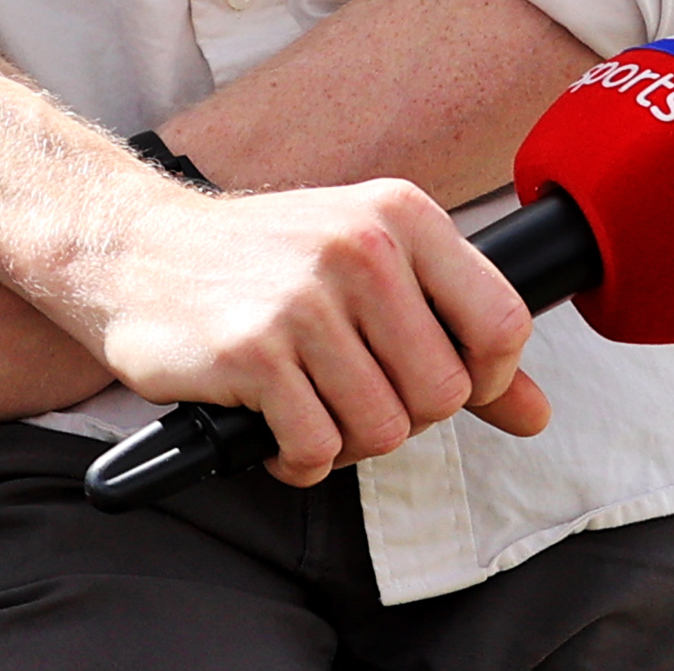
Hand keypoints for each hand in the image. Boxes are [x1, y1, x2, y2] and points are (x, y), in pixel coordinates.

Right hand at [68, 177, 552, 487]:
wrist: (136, 249)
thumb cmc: (261, 261)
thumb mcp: (367, 267)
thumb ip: (457, 337)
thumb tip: (537, 415)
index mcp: (401, 215)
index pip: (502, 326)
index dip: (485, 380)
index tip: (436, 381)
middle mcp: (361, 248)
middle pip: (444, 395)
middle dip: (402, 416)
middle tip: (350, 392)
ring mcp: (304, 300)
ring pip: (383, 431)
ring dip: (345, 440)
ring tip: (308, 404)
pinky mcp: (253, 353)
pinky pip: (316, 450)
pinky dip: (297, 458)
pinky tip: (272, 424)